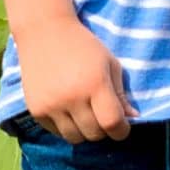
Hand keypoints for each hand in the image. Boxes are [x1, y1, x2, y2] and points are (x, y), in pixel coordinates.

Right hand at [16, 18, 139, 142]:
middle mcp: (72, 97)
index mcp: (95, 83)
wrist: (44, 32)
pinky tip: (67, 109)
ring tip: (84, 114)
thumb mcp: (109, 63)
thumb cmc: (83, 45)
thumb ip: (121, 93)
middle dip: (103, 130)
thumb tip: (132, 118)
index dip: (122, 130)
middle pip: (95, 134)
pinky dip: (66, 127)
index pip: (112, 123)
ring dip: (84, 131)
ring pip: (75, 138)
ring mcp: (52, 105)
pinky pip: (56, 132)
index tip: (122, 127)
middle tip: (102, 116)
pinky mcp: (36, 110)